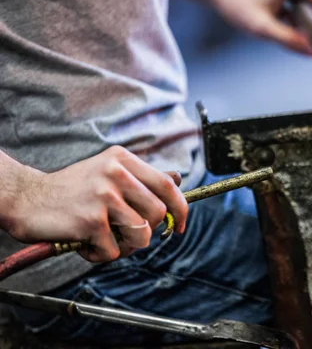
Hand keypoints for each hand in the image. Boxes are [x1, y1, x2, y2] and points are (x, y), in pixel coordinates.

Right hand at [6, 146, 187, 262]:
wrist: (27, 198)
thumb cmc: (73, 189)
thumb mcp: (108, 171)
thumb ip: (141, 177)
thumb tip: (178, 179)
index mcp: (123, 160)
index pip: (167, 185)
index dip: (180, 208)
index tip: (179, 225)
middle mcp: (116, 174)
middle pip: (158, 213)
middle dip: (148, 232)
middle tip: (127, 235)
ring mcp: (104, 196)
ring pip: (141, 235)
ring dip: (126, 246)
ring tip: (105, 239)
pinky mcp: (91, 220)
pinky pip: (114, 251)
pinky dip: (101, 255)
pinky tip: (85, 243)